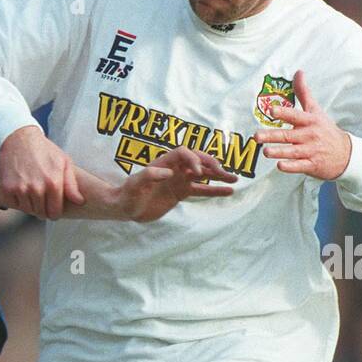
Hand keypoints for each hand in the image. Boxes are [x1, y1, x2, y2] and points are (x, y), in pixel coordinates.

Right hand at [0, 126, 82, 219]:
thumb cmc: (44, 150)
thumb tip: (80, 202)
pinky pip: (14, 205)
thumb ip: (71, 185)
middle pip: (41, 213)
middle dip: (42, 208)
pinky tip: (20, 187)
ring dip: (30, 204)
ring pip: (28, 210)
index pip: (54, 213)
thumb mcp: (63, 162)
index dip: (54, 212)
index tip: (52, 207)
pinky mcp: (7, 188)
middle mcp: (37, 188)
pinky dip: (17, 200)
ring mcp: (21, 189)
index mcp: (53, 183)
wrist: (19, 138)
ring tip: (31, 190)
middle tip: (41, 196)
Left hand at [113, 148, 237, 221]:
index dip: (193, 160)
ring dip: (219, 175)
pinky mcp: (181, 192)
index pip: (184, 154)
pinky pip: (201, 189)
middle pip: (198, 160)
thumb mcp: (135, 185)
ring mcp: (179, 180)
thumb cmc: (127, 195)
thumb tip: (168, 172)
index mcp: (164, 162)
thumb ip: (149, 176)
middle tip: (223, 173)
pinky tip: (229, 191)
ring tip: (235, 179)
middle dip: (212, 165)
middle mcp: (175, 168)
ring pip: (204, 174)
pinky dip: (214, 190)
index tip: (197, 174)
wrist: (126, 208)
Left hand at [253, 69, 351, 178]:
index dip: (284, 113)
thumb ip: (303, 93)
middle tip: (257, 136)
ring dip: (279, 152)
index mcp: (310, 121)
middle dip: (272, 136)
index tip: (272, 110)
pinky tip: (280, 165)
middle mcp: (309, 135)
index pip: (295, 115)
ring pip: (292, 151)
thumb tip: (298, 72)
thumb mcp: (316, 110)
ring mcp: (311, 151)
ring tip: (265, 151)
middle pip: (288, 135)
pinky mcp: (311, 165)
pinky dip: (290, 166)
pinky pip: (299, 166)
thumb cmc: (325, 130)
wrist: (345, 153)